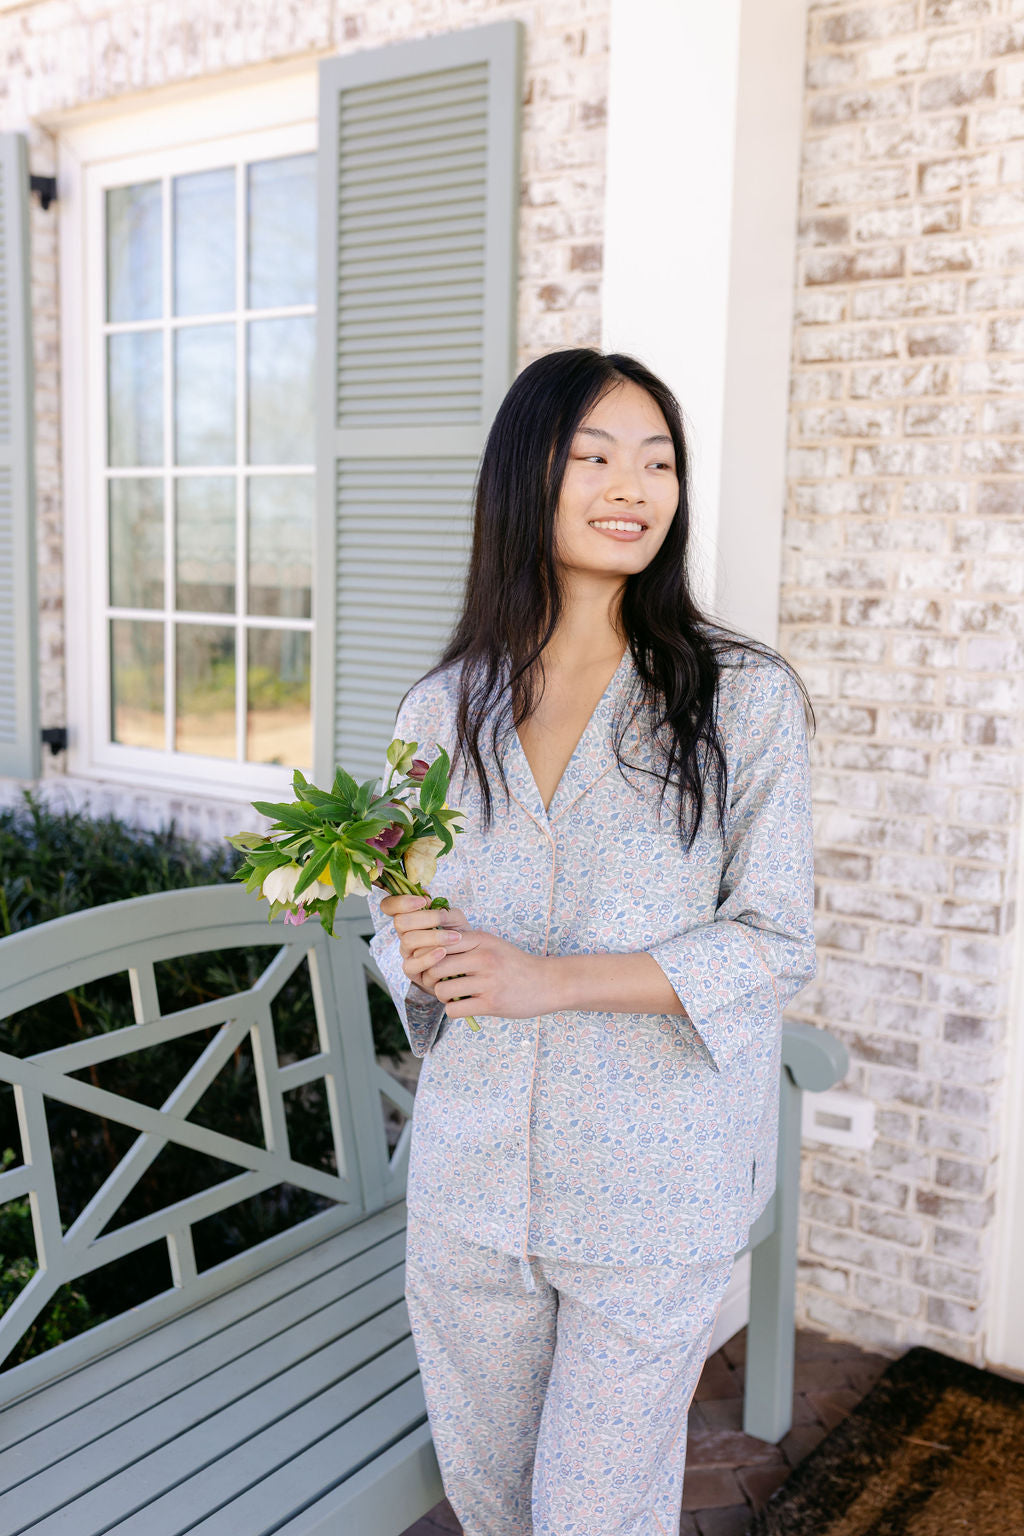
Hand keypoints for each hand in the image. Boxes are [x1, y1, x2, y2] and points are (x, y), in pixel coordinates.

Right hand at [380, 892, 471, 1000]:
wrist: (466, 958)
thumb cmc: (457, 933)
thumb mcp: (454, 917)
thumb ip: (442, 908)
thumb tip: (427, 901)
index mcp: (409, 917)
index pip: (389, 905)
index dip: (400, 902)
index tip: (423, 900)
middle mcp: (403, 934)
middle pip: (400, 922)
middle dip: (424, 918)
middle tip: (444, 918)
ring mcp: (406, 952)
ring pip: (408, 941)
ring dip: (433, 937)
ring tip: (455, 937)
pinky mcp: (411, 970)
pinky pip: (413, 964)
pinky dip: (429, 957)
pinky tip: (443, 952)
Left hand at [415, 926, 552, 1020]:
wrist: (548, 982)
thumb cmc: (515, 964)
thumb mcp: (493, 944)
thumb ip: (466, 943)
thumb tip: (431, 948)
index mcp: (481, 940)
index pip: (438, 943)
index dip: (429, 955)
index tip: (434, 963)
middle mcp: (483, 958)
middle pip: (434, 967)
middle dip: (431, 978)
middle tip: (440, 982)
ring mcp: (488, 981)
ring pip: (441, 990)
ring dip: (442, 996)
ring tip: (453, 995)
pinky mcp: (491, 1004)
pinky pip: (454, 1010)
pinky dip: (453, 1010)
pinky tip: (464, 1006)